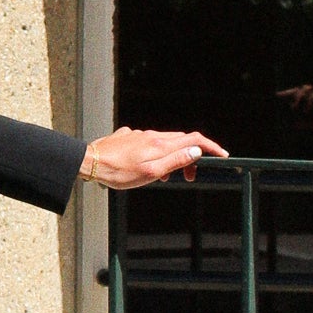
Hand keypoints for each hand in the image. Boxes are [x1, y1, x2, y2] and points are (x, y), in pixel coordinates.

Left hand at [80, 126, 227, 188]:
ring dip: (172, 158)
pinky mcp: (128, 137)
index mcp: (161, 145)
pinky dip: (155, 155)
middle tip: (190, 177)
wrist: (90, 163)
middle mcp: (152, 136)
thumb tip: (196, 151)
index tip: (222, 156)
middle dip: (191, 157)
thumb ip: (175, 161)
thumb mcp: (151, 173)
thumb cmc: (118, 172)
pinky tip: (145, 167)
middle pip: (181, 141)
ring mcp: (139, 134)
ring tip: (165, 177)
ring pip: (164, 143)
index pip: (194, 140)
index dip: (211, 147)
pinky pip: (148, 143)